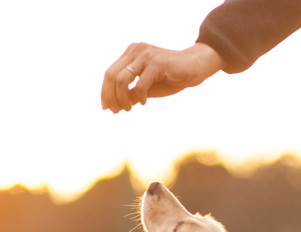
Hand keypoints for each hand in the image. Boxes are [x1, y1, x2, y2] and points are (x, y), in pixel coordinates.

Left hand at [101, 42, 225, 112]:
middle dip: (110, 96)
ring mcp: (145, 55)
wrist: (195, 68)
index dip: (105, 91)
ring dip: (122, 98)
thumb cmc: (172, 77)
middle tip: (116, 111)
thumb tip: (116, 104)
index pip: (110, 72)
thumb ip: (132, 92)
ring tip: (128, 109)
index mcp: (131, 53)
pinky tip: (144, 103)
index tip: (106, 107)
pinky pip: (140, 84)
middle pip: (111, 75)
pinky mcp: (156, 63)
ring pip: (122, 79)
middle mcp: (135, 50)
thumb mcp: (148, 87)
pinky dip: (139, 96)